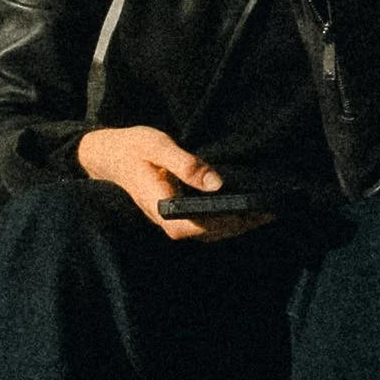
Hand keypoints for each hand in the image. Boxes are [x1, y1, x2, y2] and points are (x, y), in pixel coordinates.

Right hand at [76, 125, 274, 241]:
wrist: (109, 155)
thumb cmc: (133, 148)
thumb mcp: (159, 146)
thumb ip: (186, 164)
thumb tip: (216, 183)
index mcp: (161, 206)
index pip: (199, 225)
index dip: (228, 223)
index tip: (254, 214)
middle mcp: (167, 220)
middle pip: (210, 233)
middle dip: (241, 225)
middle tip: (271, 212)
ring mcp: (172, 220)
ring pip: (209, 232)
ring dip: (237, 225)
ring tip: (266, 212)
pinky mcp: (178, 215)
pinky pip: (205, 224)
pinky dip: (227, 220)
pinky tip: (246, 209)